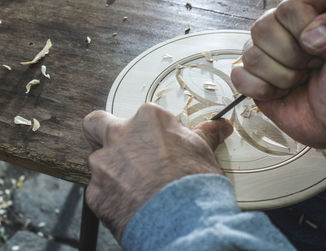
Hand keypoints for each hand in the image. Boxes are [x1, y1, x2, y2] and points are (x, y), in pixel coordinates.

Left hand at [82, 104, 232, 241]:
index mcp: (148, 119)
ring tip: (135, 186)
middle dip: (101, 133)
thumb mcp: (203, 152)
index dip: (147, 131)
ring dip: (111, 170)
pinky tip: (130, 203)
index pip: (139, 115)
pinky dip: (111, 195)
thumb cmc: (194, 184)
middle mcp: (120, 136)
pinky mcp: (95, 192)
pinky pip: (98, 189)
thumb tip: (219, 127)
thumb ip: (203, 135)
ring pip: (98, 161)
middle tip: (121, 149)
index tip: (156, 142)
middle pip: (96, 125)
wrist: (182, 221)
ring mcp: (104, 164)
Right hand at [231, 0, 325, 157]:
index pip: (290, 8)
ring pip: (251, 56)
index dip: (306, 33)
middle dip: (292, 58)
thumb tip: (311, 34)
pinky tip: (280, 92)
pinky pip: (239, 78)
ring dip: (282, 77)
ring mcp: (264, 55)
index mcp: (309, 14)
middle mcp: (282, 30)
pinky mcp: (253, 79)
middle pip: (262, 29)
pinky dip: (262, 90)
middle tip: (312, 68)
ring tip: (299, 81)